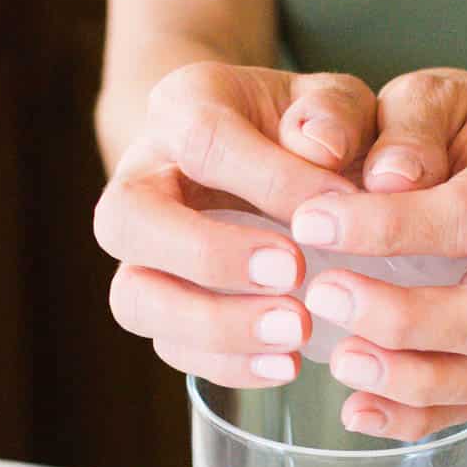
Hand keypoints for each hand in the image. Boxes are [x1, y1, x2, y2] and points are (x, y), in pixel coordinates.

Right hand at [94, 61, 377, 385]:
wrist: (286, 156)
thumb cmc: (314, 127)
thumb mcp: (337, 103)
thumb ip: (334, 115)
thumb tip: (320, 149)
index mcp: (184, 105)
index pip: (202, 139)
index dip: (269, 180)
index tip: (337, 212)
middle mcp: (143, 176)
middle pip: (128, 220)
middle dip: (209, 255)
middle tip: (293, 274)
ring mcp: (144, 249)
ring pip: (134, 296)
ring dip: (213, 325)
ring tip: (295, 333)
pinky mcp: (162, 301)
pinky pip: (167, 344)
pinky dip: (225, 363)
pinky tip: (286, 363)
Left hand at [289, 69, 466, 438]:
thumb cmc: (463, 125)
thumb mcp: (433, 96)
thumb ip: (407, 127)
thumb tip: (385, 179)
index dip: (393, 227)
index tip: (311, 222)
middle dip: (407, 320)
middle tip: (325, 298)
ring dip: (417, 381)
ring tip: (342, 361)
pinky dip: (418, 417)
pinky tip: (356, 408)